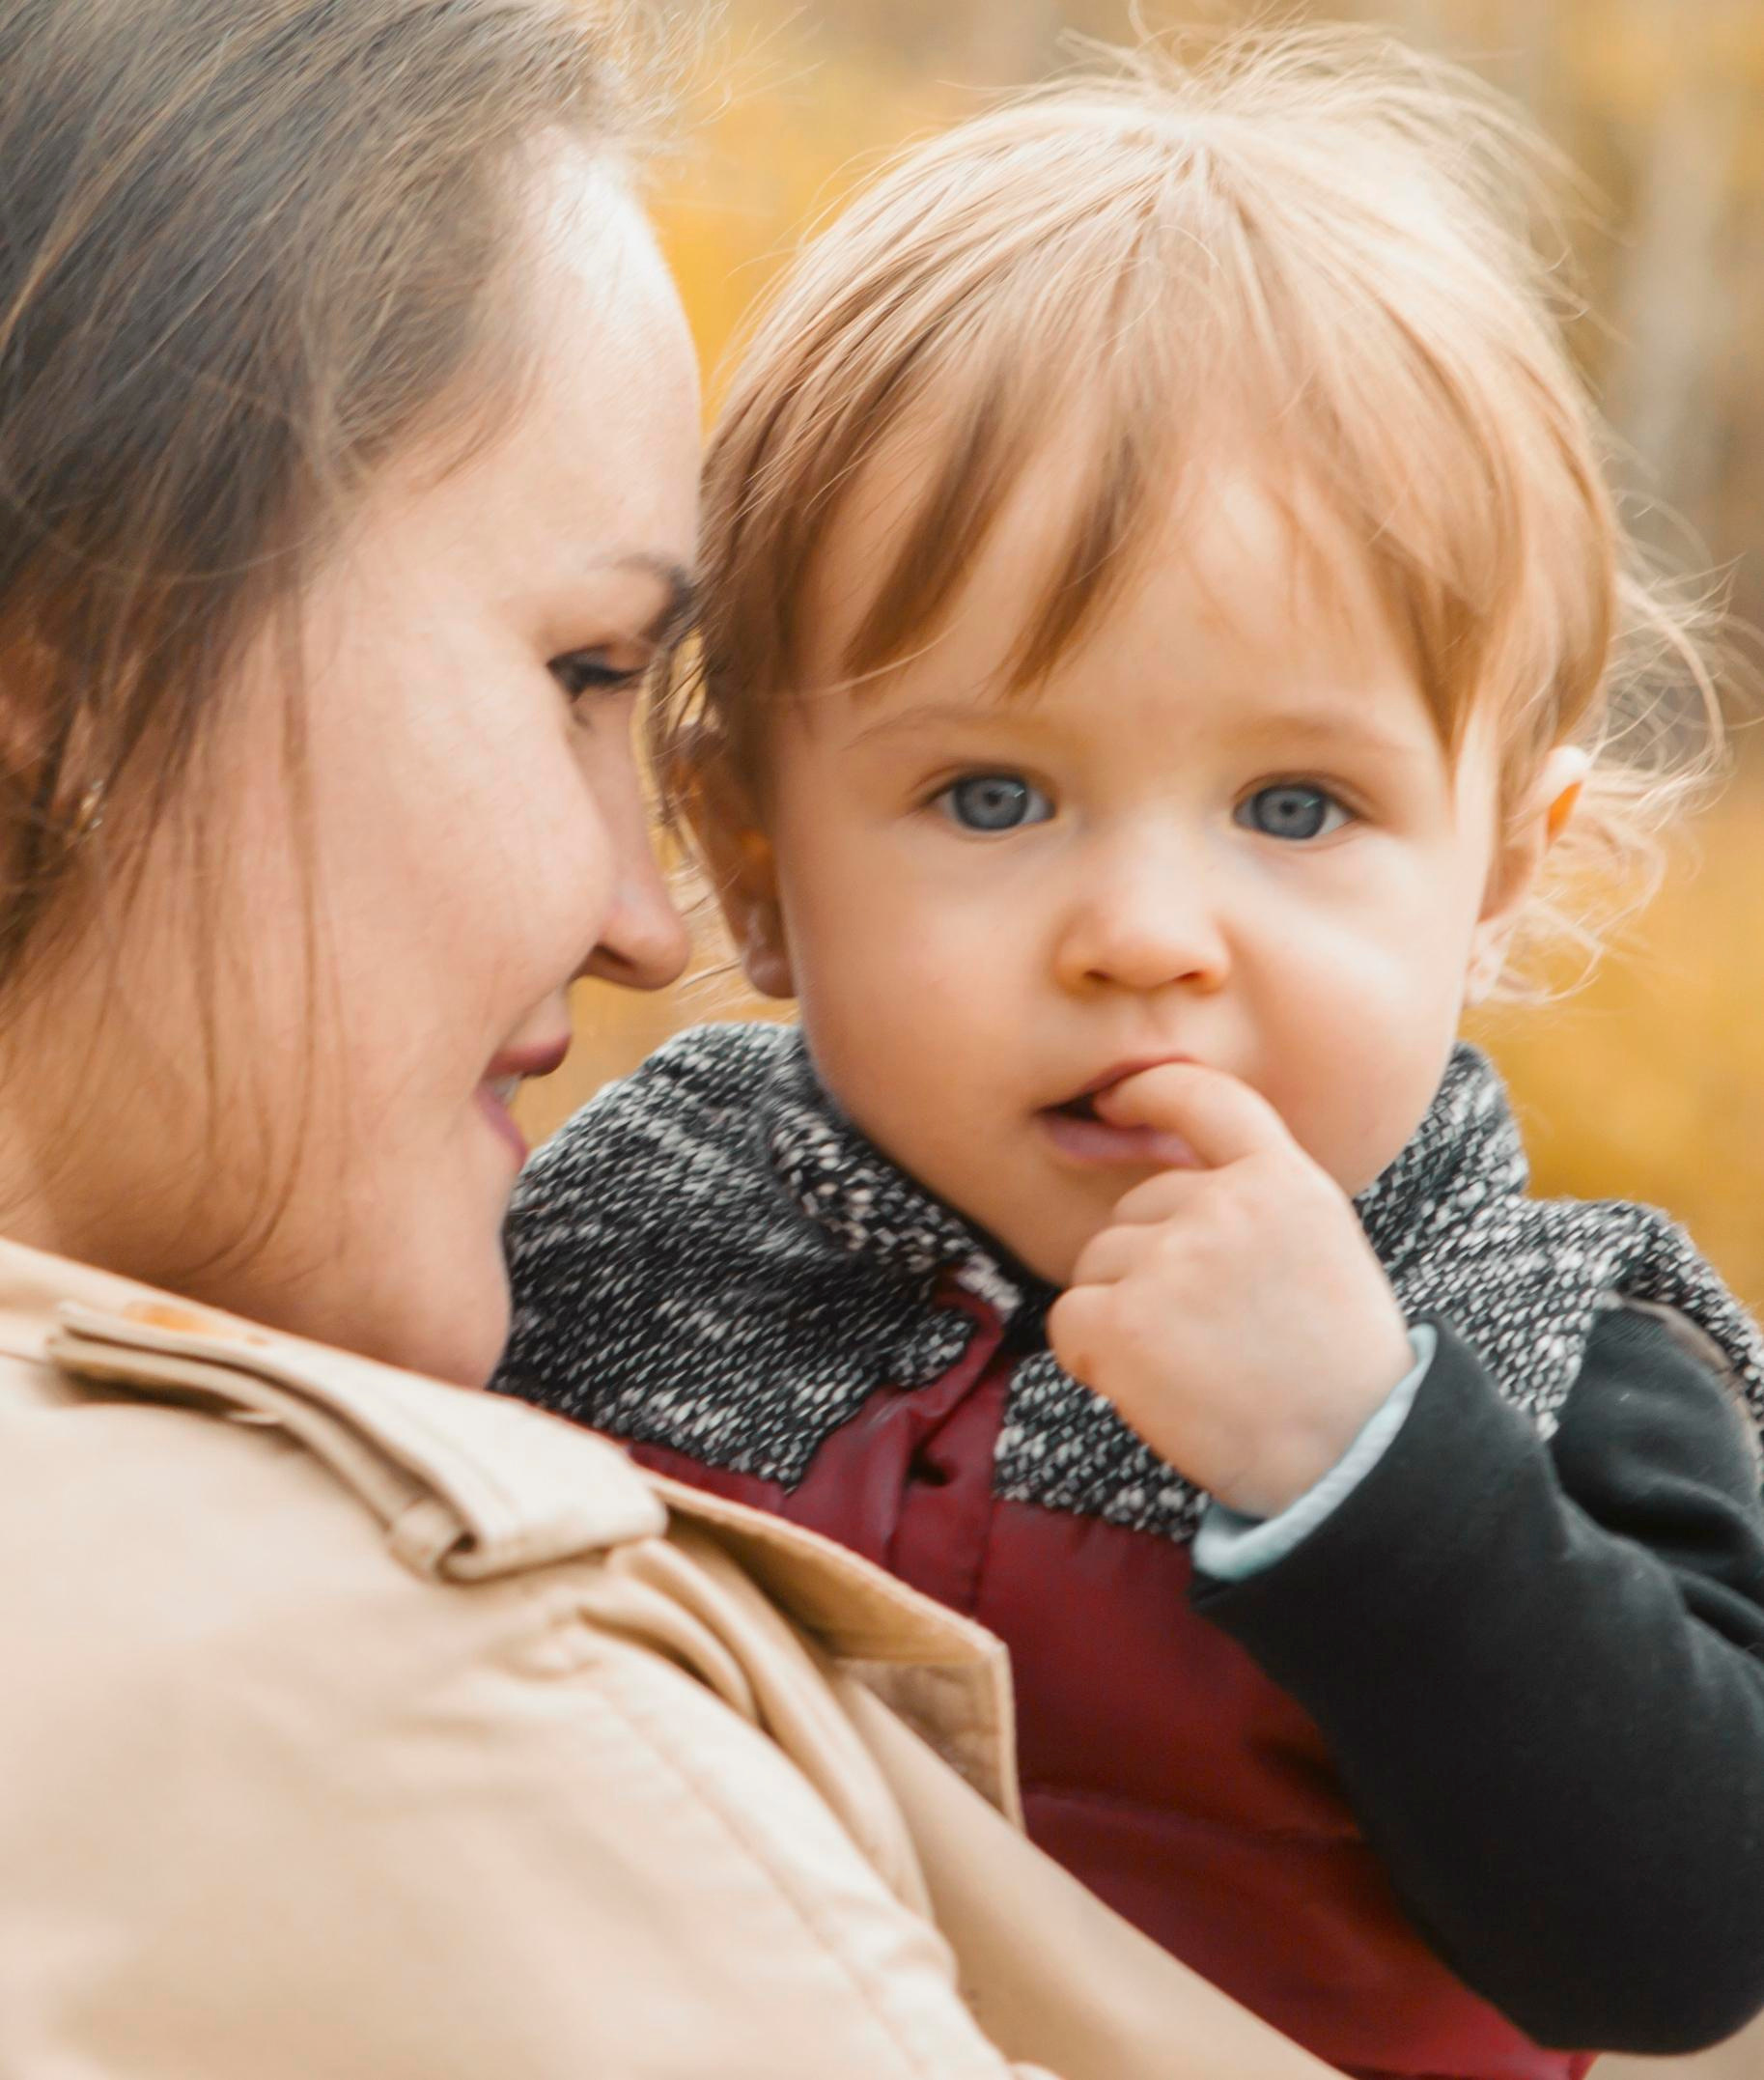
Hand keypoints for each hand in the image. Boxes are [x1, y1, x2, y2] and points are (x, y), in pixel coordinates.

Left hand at [1046, 1063, 1414, 1518]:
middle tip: (1211, 1338)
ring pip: (1098, 1265)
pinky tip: (1144, 1387)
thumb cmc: (1338, 1373)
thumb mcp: (1323, 1251)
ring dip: (1122, 1312)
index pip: (1204, 1101)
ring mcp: (1168, 1259)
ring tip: (1192, 1367)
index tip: (1115, 1099)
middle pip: (1134, 1211)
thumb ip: (1256, 1207)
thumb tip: (1166, 1198)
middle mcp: (1223, 1206)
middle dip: (1149, 1265)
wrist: (1351, 1459)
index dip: (1150, 1092)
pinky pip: (1068, 1319)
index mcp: (1283, 1181)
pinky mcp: (1121, 1321)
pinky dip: (1089, 1356)